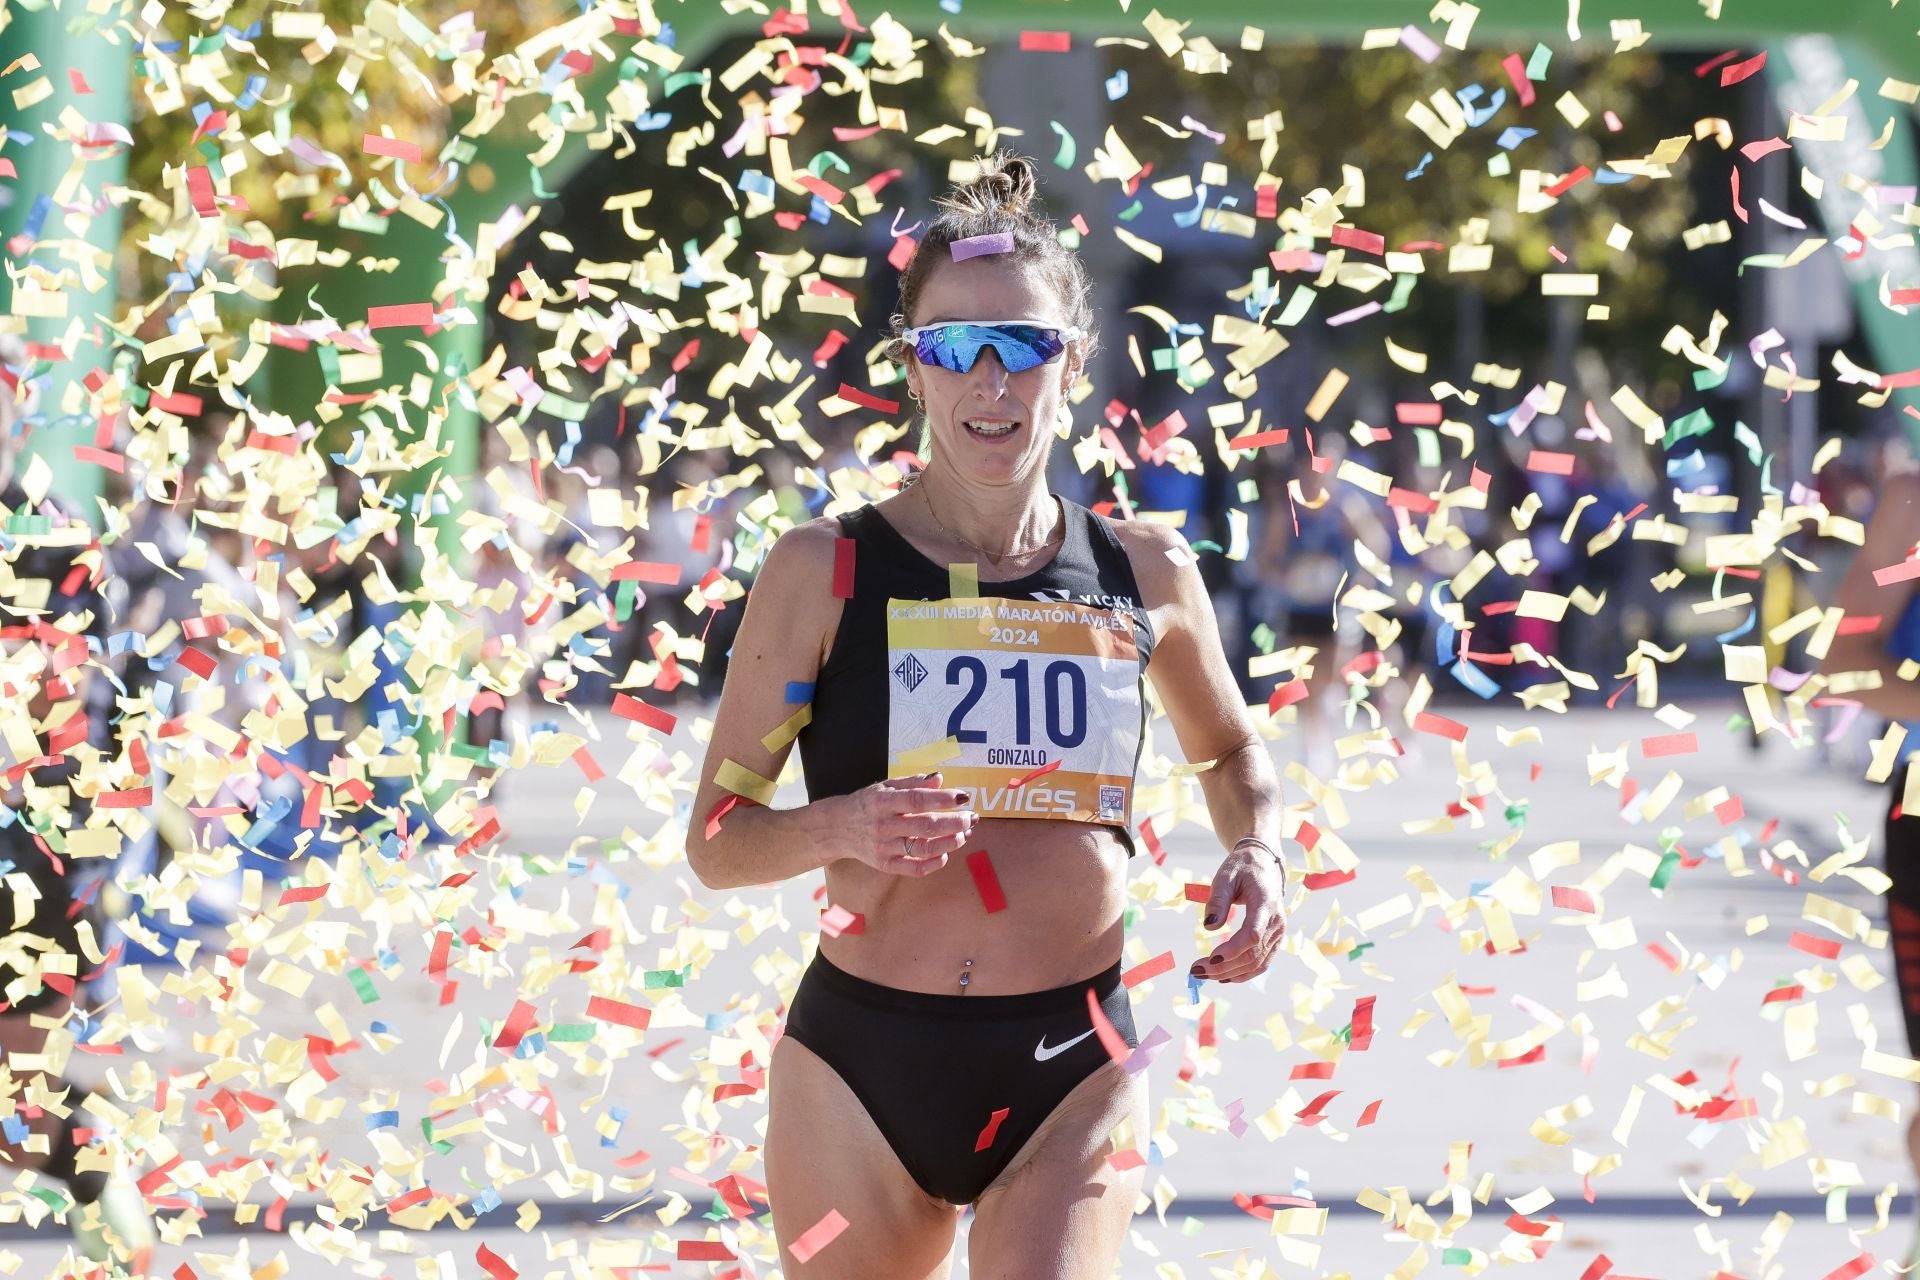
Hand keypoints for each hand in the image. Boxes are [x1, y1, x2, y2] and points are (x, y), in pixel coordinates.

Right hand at [836, 771, 976, 876]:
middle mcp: (883, 826)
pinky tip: (946, 853)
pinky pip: (914, 868)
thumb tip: (940, 779)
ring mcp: (884, 848)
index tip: (964, 796)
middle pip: (925, 826)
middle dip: (954, 822)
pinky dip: (934, 863)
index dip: (943, 799)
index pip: (917, 800)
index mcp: (883, 802)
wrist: (837, 828)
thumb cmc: (867, 804)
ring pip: (923, 849)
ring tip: (964, 834)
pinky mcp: (885, 865)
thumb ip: (913, 783)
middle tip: (971, 818)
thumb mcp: (885, 787)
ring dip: (949, 842)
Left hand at [1192, 843, 1288, 982]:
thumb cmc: (1242, 868)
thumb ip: (1217, 899)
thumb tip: (1208, 926)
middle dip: (1223, 966)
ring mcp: (1278, 933)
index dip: (1232, 950)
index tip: (1209, 958)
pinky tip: (1222, 977)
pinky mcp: (1275, 940)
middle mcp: (1277, 922)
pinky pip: (1261, 963)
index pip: (1253, 934)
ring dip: (1229, 973)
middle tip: (1195, 970)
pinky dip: (1242, 973)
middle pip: (1252, 954)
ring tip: (1202, 974)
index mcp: (1266, 903)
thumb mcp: (1225, 876)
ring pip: (1257, 964)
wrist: (1264, 865)